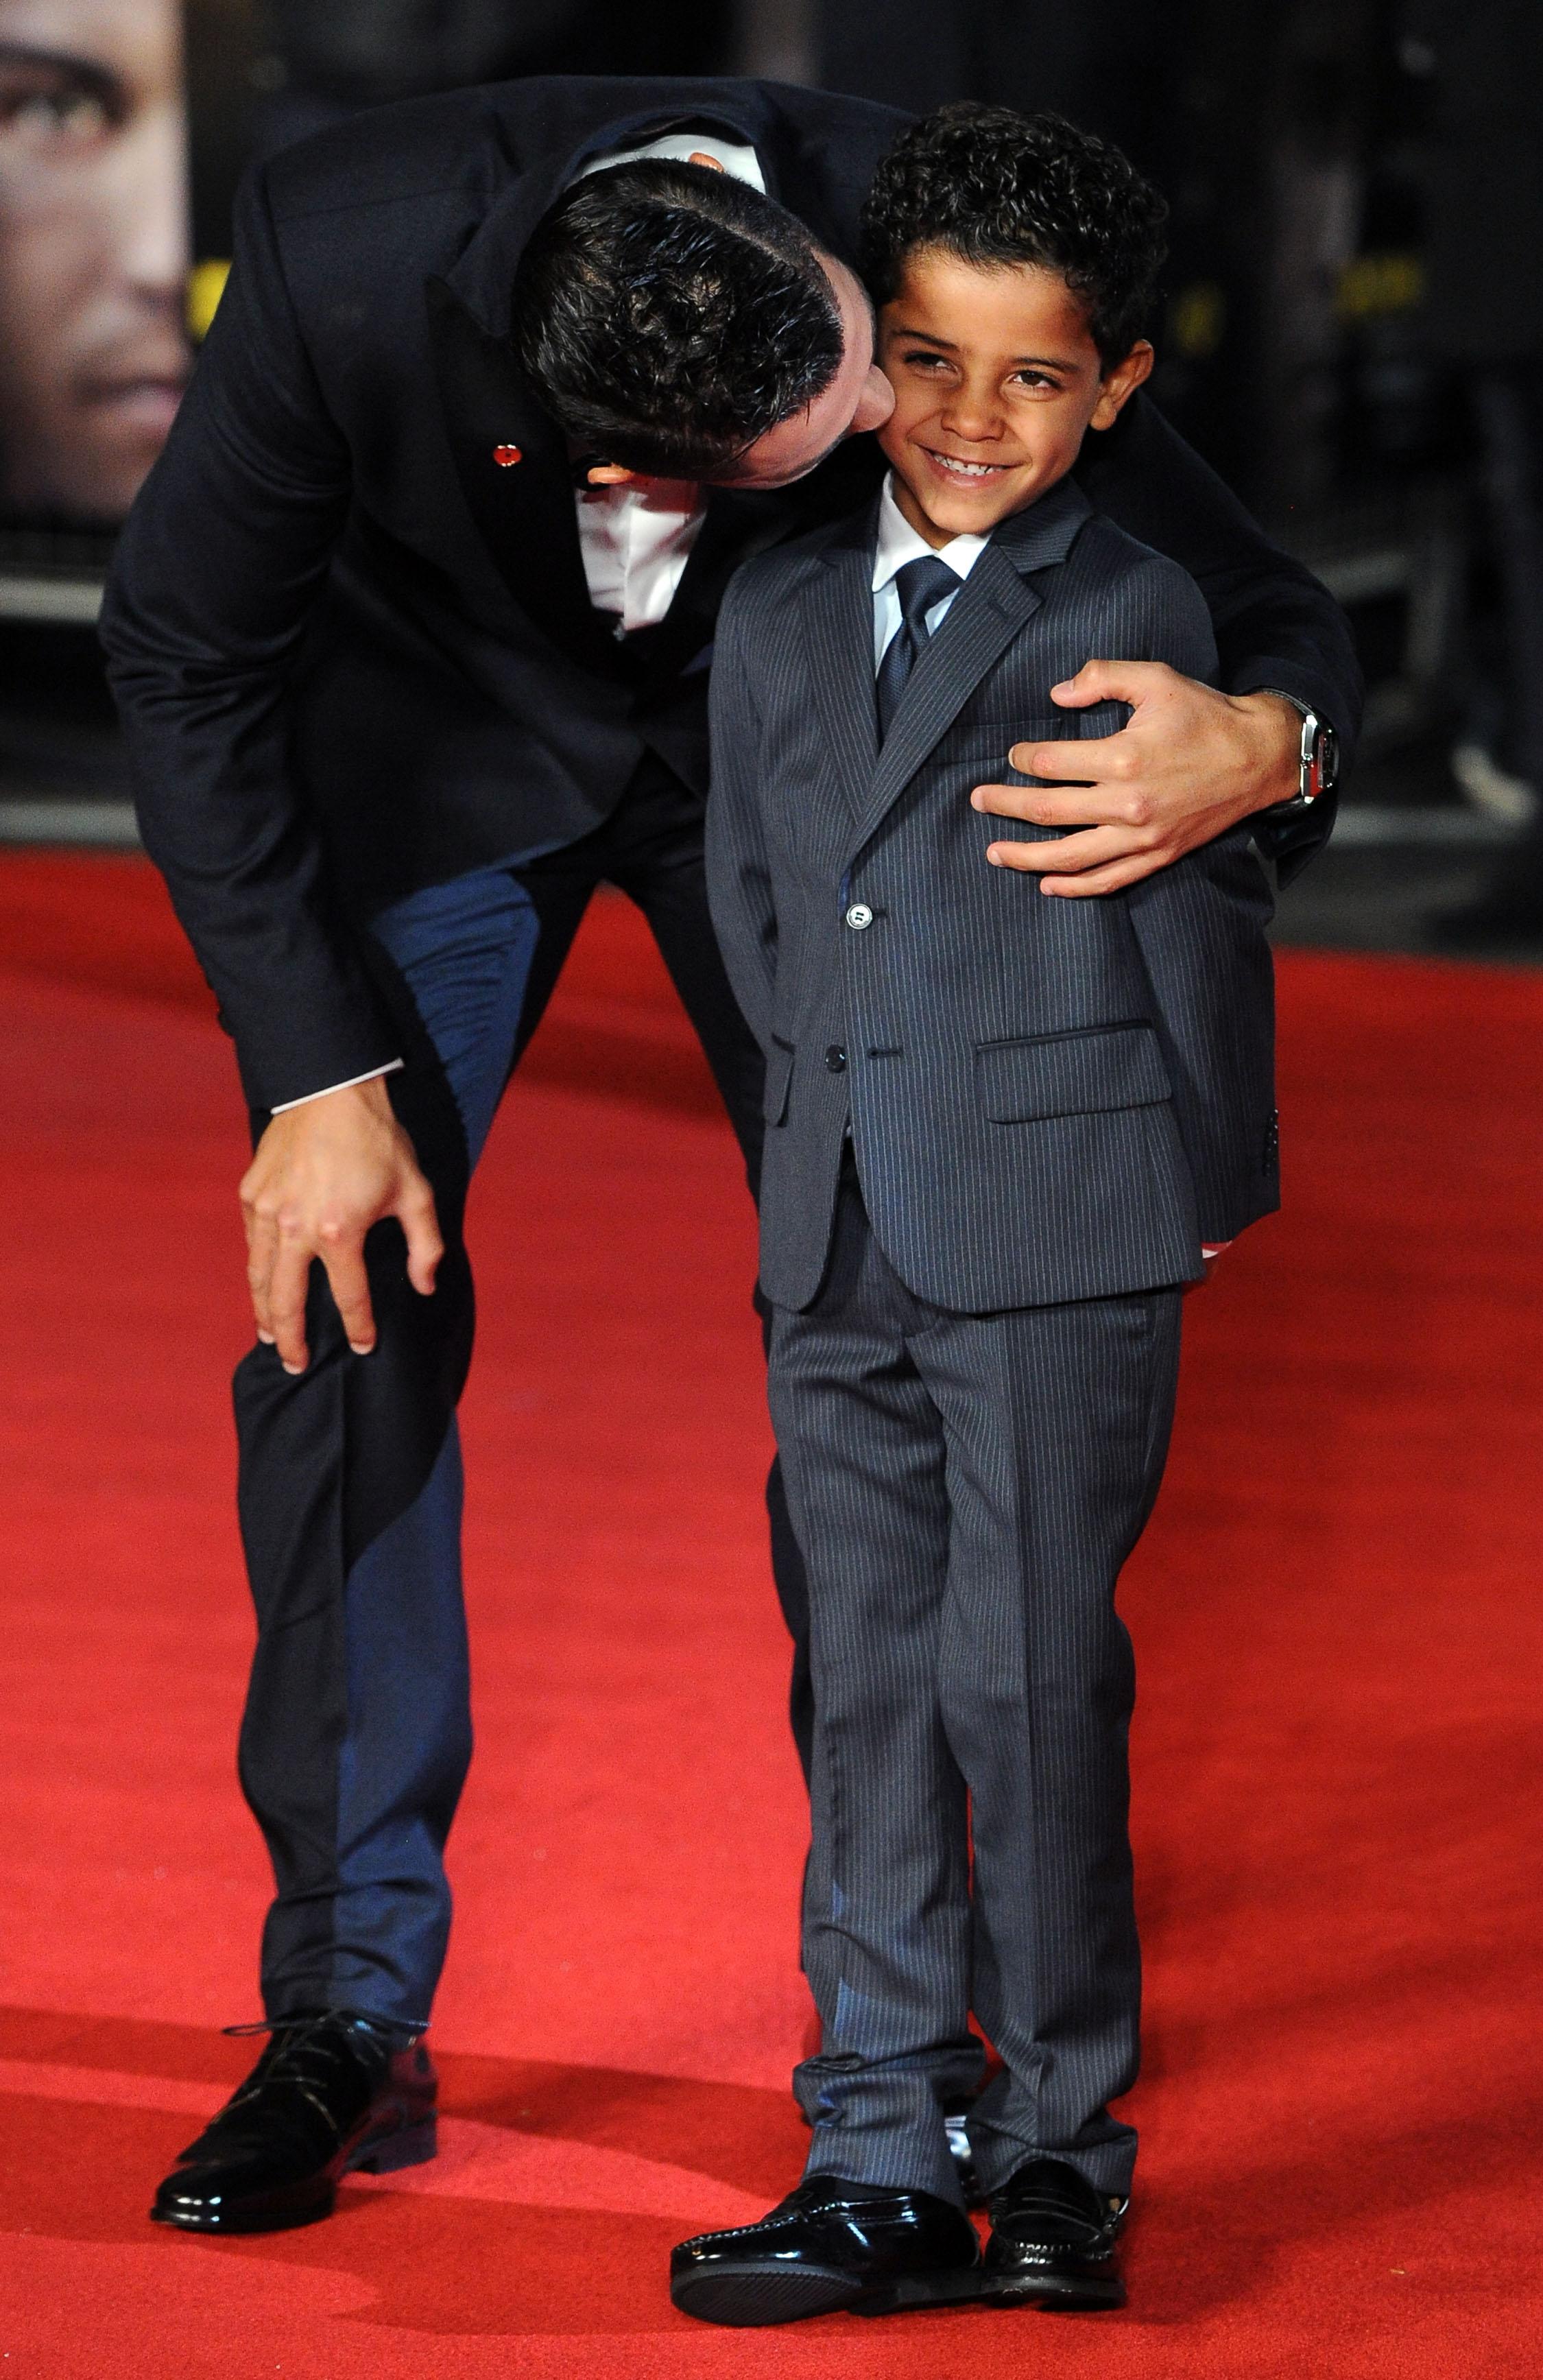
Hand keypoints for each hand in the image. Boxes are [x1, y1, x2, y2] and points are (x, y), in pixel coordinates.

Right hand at [239, 1076, 442, 1374]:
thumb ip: (425, 1246)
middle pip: (287, 1302)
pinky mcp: (251, 1195)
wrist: (331, 1089)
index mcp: (339, 1232)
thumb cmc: (379, 1141)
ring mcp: (267, 1212)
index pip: (349, 1298)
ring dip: (264, 1312)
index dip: (357, 1328)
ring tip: (271, 1337)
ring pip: (259, 1277)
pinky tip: (263, 1285)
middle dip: (291, 1339)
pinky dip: (256, 1271)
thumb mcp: (416, 1193)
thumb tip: (424, 1287)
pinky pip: (252, 1245)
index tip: (361, 1347)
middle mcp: (295, 1228)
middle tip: (294, 1364)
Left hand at [971, 664, 1300, 896]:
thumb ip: (1103, 677)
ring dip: (1025, 856)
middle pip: (1048, 810)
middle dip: (1006, 806)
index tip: (1012, 755)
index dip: (1022, 758)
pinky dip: (1073, 887)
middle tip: (978, 800)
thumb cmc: (1206, 716)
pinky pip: (1106, 881)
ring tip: (994, 852)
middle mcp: (1128, 803)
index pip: (1051, 762)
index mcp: (1123, 757)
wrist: (1258, 758)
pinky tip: (1046, 885)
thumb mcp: (1157, 679)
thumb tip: (1058, 693)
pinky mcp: (1156, 857)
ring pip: (1068, 856)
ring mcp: (1141, 837)